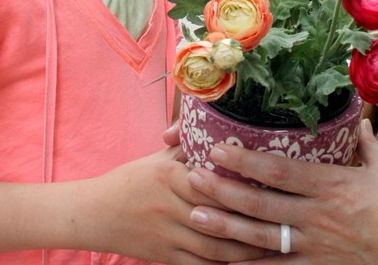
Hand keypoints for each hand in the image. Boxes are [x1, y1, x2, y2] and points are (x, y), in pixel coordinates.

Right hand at [78, 149, 266, 263]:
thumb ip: (188, 146)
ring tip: (273, 246)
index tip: (272, 188)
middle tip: (284, 220)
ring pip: (213, 245)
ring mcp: (166, 233)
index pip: (213, 182)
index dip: (242, 187)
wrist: (93, 213)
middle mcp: (169, 204)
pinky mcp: (163, 256)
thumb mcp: (158, 158)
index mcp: (170, 174)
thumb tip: (219, 127)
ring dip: (244, 249)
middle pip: (218, 215)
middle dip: (252, 220)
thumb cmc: (131, 180)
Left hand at [184, 120, 377, 262]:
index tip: (218, 148)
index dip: (246, 159)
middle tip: (192, 179)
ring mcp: (316, 245)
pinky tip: (225, 262)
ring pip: (261, 238)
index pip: (280, 170)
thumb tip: (357, 119)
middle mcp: (318, 215)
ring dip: (225, 228)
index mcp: (333, 184)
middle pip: (261, 203)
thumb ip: (365, 143)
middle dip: (223, 191)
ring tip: (195, 218)